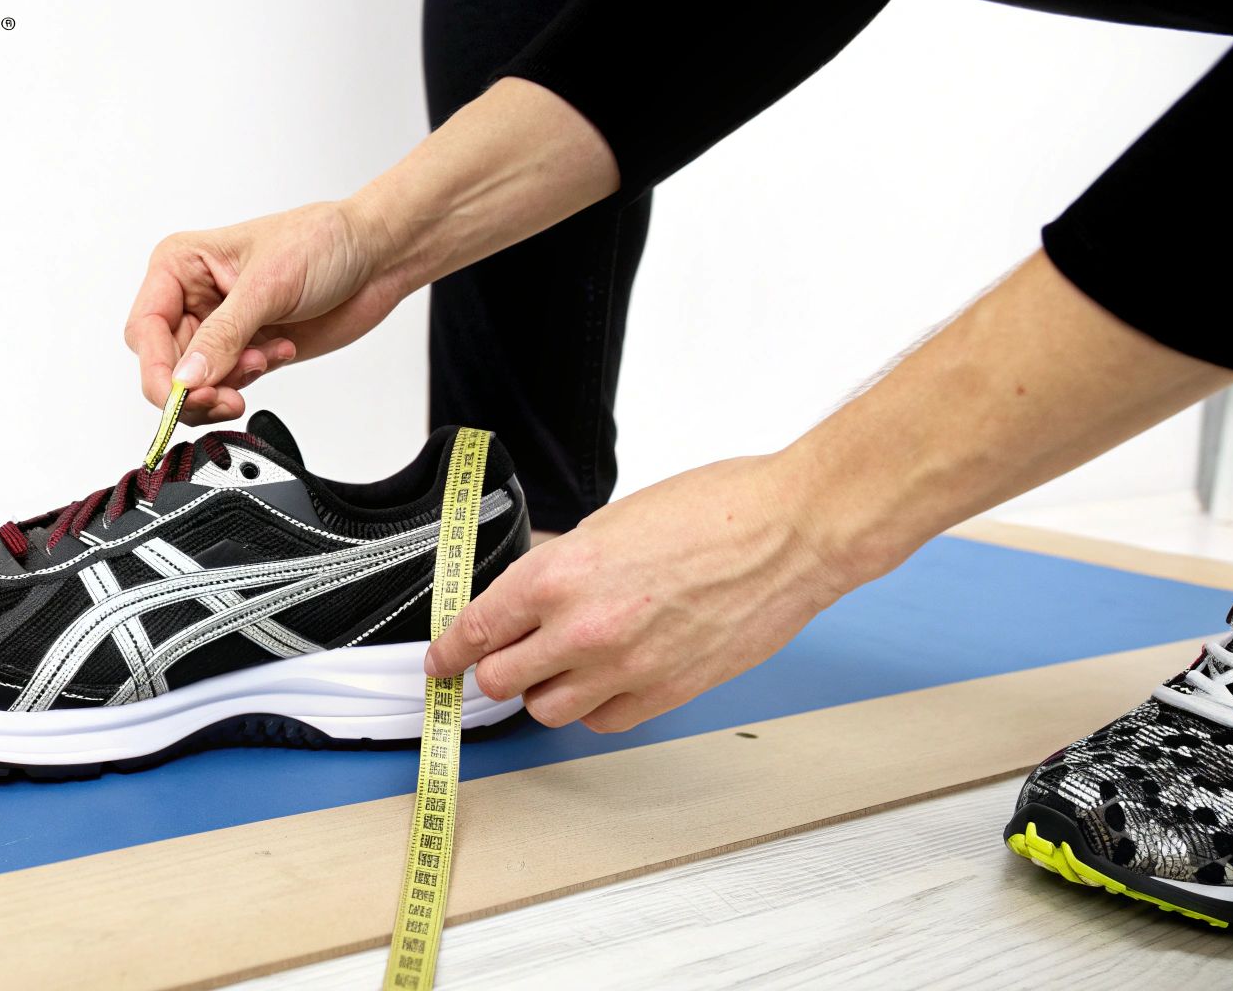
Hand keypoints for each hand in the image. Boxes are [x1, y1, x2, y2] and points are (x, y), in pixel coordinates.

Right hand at [123, 201, 405, 423]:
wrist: (375, 255)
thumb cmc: (321, 242)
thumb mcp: (267, 286)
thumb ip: (223, 336)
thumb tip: (186, 379)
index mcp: (180, 265)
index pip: (145, 330)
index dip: (158, 370)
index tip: (182, 395)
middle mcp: (191, 297)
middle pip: (164, 366)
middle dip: (193, 387)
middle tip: (226, 396)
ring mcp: (218, 328)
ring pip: (193, 384)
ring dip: (226, 385)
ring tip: (263, 360)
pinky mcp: (245, 351)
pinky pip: (227, 386)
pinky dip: (248, 382)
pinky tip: (280, 350)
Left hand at [426, 455, 852, 732]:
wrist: (790, 533)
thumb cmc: (716, 511)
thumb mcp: (612, 521)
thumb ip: (562, 561)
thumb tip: (529, 584)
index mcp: (560, 574)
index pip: (475, 628)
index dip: (449, 650)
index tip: (441, 660)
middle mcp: (583, 628)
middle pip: (499, 679)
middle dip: (493, 668)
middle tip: (501, 657)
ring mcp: (624, 668)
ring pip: (545, 710)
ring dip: (542, 692)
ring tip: (559, 666)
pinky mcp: (664, 693)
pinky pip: (601, 721)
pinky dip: (593, 707)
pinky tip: (604, 680)